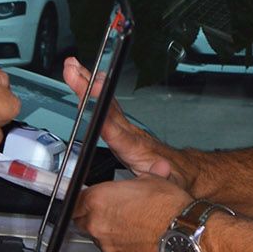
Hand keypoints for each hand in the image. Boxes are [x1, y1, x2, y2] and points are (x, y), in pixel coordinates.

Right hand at [62, 57, 185, 185]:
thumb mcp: (170, 184)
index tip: (92, 99)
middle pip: (106, 108)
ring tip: (72, 66)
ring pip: (106, 103)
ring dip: (87, 83)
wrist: (180, 170)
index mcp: (136, 149)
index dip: (102, 116)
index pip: (116, 131)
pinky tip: (86, 78)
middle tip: (73, 69)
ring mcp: (125, 129)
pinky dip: (94, 91)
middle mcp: (129, 133)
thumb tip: (159, 175)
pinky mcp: (122, 128)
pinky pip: (106, 106)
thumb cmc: (173, 177)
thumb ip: (162, 179)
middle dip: (88, 88)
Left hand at [71, 173, 189, 251]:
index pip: (75, 197)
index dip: (83, 194)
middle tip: (103, 205)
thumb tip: (147, 171)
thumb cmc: (168, 209)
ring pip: (93, 232)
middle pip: (78, 217)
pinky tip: (130, 231)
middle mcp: (97, 222)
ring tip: (121, 218)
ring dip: (101, 226)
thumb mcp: (151, 179)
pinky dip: (114, 238)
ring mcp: (106, 241)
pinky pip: (108, 244)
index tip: (89, 193)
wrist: (183, 235)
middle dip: (87, 211)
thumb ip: (137, 178)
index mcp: (98, 199)